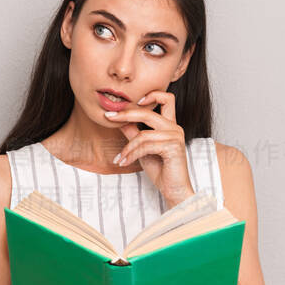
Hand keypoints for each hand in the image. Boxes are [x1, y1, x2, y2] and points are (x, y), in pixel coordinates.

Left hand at [104, 90, 195, 207]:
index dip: (150, 95)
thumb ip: (133, 133)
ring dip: (127, 148)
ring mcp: (175, 136)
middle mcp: (174, 127)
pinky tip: (124, 162)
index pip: (166, 98)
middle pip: (148, 112)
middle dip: (126, 114)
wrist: (173, 189)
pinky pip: (146, 146)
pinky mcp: (174, 147)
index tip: (131, 102)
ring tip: (119, 159)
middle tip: (108, 117)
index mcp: (169, 125)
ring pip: (143, 135)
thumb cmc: (160, 170)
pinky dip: (132, 155)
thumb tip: (119, 121)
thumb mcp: (142, 149)